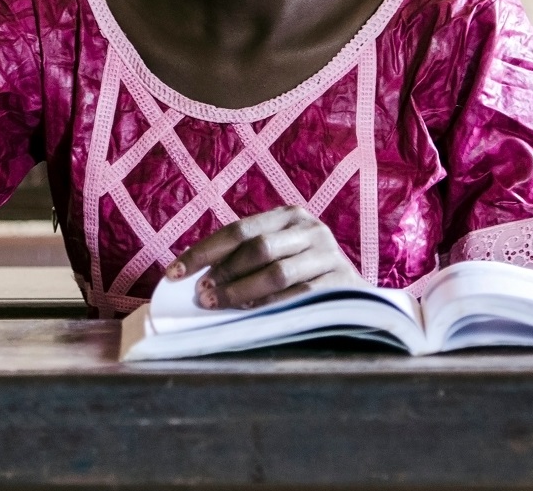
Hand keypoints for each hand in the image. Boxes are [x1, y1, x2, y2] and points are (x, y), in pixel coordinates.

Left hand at [165, 205, 361, 309]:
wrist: (358, 296)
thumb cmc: (304, 273)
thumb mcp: (278, 253)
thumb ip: (244, 257)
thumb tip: (194, 276)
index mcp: (289, 215)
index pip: (238, 230)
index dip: (203, 251)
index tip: (174, 273)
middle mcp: (311, 229)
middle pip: (258, 249)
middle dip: (224, 274)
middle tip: (201, 295)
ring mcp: (329, 254)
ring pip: (277, 273)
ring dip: (242, 292)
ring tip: (218, 305)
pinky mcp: (341, 282)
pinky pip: (298, 297)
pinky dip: (270, 307)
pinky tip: (251, 315)